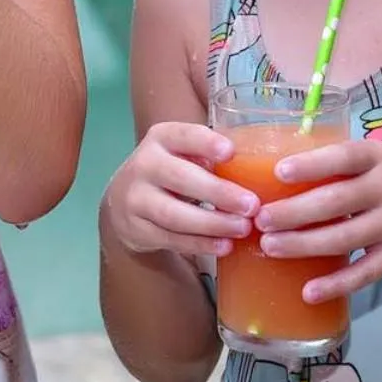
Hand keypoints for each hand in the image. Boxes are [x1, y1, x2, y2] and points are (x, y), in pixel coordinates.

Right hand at [102, 122, 259, 258]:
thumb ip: (209, 157)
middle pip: (180, 178)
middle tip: (252, 205)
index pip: (182, 135)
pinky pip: (171, 238)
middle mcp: (144, 164)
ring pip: (174, 214)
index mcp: (161, 138)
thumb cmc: (170, 172)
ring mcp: (135, 198)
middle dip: (218, 192)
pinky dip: (200, 244)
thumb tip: (258, 172)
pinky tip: (224, 245)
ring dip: (212, 223)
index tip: (230, 152)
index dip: (205, 143)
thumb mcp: (182, 154)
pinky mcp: (137, 229)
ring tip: (243, 228)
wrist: (123, 202)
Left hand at [254, 140, 381, 301]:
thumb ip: (350, 164)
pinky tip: (308, 291)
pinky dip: (336, 284)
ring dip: (303, 245)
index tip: (279, 172)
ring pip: (342, 239)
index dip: (311, 165)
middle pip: (335, 202)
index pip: (343, 158)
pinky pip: (364, 273)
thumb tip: (288, 170)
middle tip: (261, 219)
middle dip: (293, 212)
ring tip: (270, 247)